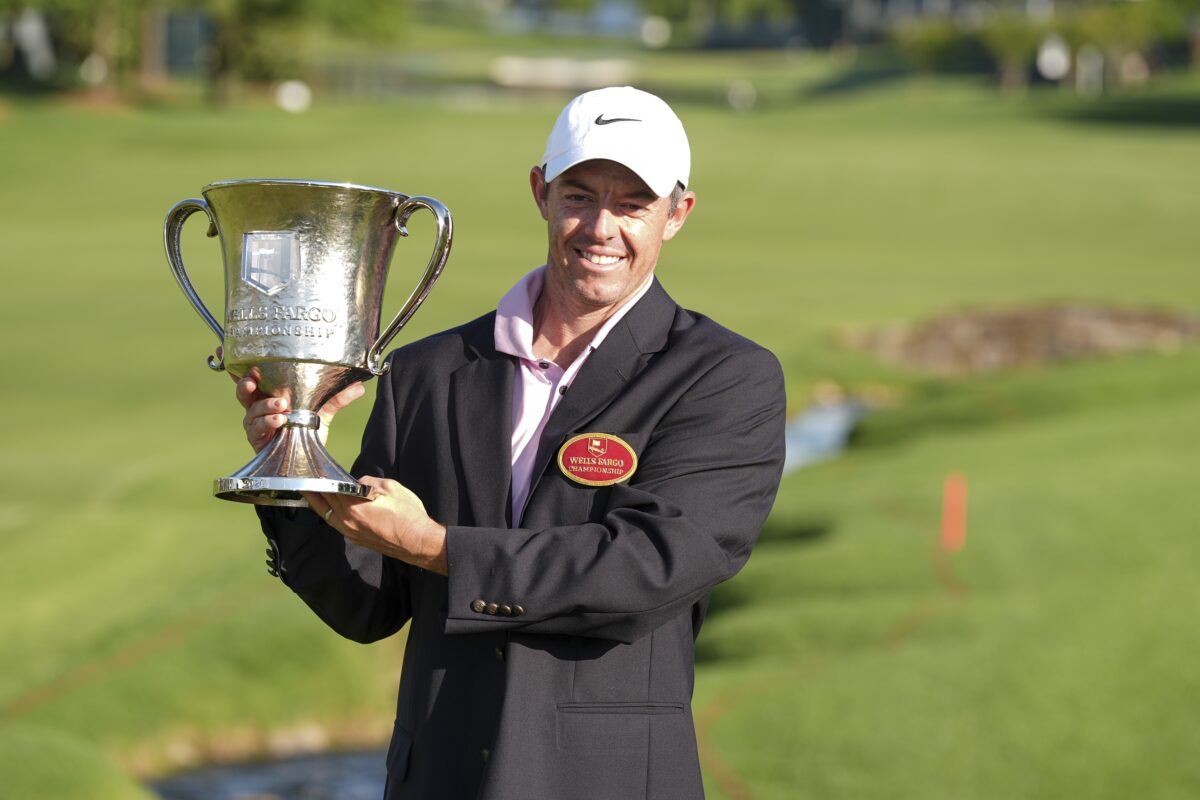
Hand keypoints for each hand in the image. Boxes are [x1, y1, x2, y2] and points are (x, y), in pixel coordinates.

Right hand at [230, 353, 365, 452]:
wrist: (309, 458)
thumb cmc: (309, 427)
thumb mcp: (325, 408)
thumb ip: (339, 396)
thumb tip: (360, 383)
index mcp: (268, 391)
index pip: (248, 373)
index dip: (235, 361)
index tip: (224, 346)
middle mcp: (257, 405)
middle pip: (242, 390)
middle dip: (245, 383)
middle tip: (254, 378)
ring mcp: (256, 423)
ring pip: (250, 411)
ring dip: (264, 406)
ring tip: (281, 405)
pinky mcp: (258, 440)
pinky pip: (257, 430)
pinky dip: (267, 424)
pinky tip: (279, 421)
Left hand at [304, 477, 447, 574]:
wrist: (418, 542)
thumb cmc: (407, 514)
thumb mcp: (391, 488)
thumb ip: (369, 482)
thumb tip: (358, 483)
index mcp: (352, 506)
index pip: (329, 490)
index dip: (320, 480)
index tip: (312, 473)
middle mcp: (347, 522)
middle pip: (323, 505)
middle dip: (313, 493)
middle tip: (303, 483)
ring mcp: (351, 533)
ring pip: (328, 517)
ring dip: (320, 505)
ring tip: (313, 495)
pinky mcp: (357, 540)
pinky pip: (338, 524)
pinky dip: (332, 514)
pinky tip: (334, 508)